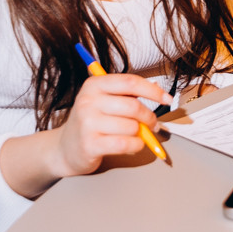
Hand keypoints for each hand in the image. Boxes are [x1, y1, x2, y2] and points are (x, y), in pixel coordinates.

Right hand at [52, 73, 168, 177]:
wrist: (65, 148)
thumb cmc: (92, 122)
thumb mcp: (104, 100)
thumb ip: (128, 94)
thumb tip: (158, 90)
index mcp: (94, 84)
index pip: (130, 82)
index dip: (153, 91)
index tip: (167, 99)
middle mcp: (88, 101)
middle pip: (133, 106)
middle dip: (149, 117)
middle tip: (153, 124)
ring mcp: (87, 123)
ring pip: (131, 126)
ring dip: (141, 134)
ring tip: (137, 135)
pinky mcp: (90, 144)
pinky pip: (126, 143)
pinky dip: (136, 145)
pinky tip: (133, 145)